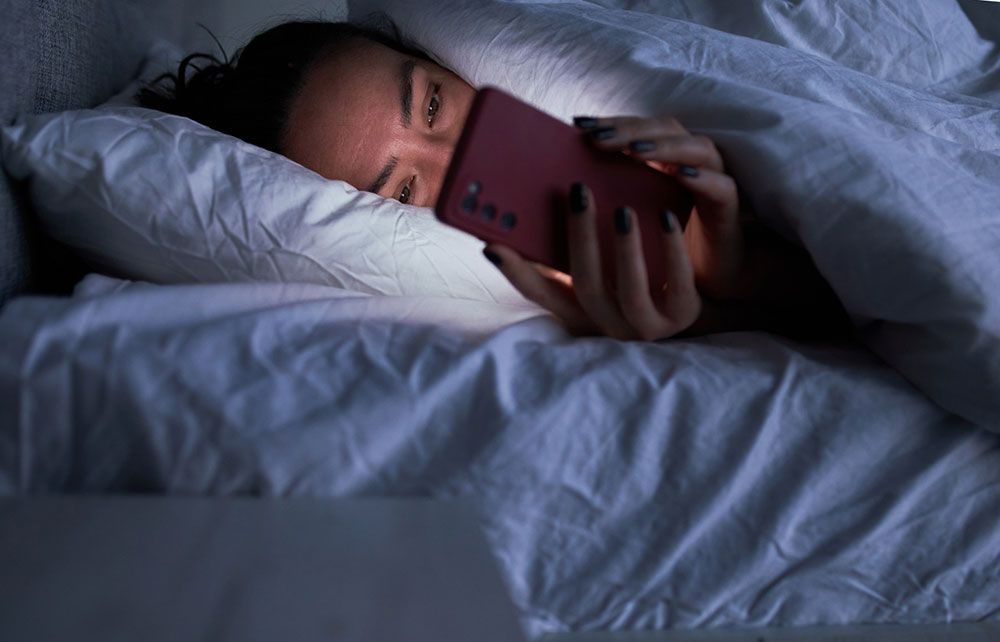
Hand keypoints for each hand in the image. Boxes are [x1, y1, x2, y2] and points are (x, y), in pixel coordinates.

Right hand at [483, 183, 701, 340]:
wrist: (693, 314)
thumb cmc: (637, 284)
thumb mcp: (598, 276)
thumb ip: (565, 256)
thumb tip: (526, 215)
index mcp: (582, 312)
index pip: (541, 294)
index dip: (516, 271)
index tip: (492, 243)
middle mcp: (611, 325)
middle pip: (587, 285)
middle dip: (581, 238)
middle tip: (578, 192)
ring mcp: (649, 326)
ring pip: (631, 290)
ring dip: (624, 248)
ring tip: (622, 209)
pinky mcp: (686, 315)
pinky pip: (679, 283)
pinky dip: (671, 248)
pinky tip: (666, 216)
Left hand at [579, 115, 750, 299]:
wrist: (706, 281)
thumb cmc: (659, 250)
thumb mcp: (624, 224)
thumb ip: (598, 204)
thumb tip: (558, 196)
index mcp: (662, 160)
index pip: (636, 129)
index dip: (609, 123)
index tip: (576, 125)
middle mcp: (689, 161)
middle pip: (664, 129)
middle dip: (630, 130)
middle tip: (597, 137)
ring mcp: (713, 179)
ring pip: (696, 148)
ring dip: (665, 146)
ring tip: (635, 150)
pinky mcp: (728, 207)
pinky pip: (720, 186)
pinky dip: (701, 177)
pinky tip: (679, 175)